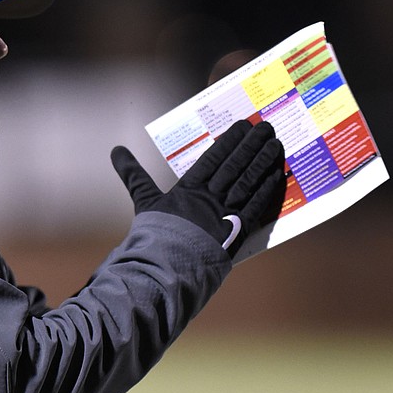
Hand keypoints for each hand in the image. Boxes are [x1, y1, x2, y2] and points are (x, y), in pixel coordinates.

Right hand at [111, 120, 285, 256]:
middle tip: (266, 126)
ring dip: (264, 160)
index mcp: (188, 189)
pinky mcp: (237, 231)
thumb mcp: (144, 201)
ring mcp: (225, 213)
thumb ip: (134, 175)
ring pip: (249, 180)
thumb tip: (115, 150)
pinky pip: (256, 205)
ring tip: (276, 143)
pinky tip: (277, 174)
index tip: (242, 125)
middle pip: (234, 164)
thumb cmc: (153, 236)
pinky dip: (267, 188)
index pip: (213, 157)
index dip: (229, 140)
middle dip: (251, 144)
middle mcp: (209, 197)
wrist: (164, 267)